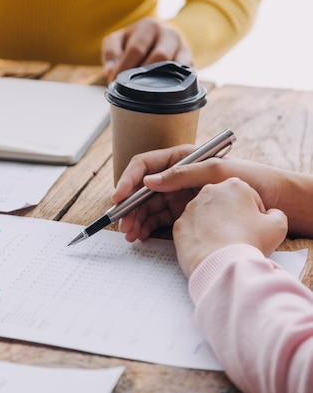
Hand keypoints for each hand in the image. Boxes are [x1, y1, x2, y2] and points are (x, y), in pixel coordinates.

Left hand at [101, 17, 193, 83]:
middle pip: (159, 57)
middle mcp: (169, 33)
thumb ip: (110, 54)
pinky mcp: (190, 60)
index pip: (137, 49)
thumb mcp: (116, 41)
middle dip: (142, 75)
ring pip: (175, 66)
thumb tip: (110, 72)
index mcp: (148, 26)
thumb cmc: (133, 41)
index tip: (115, 81)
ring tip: (143, 92)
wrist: (157, 38)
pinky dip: (174, 84)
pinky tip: (161, 92)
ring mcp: (183, 47)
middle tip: (129, 88)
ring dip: (158, 82)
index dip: (124, 68)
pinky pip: (187, 74)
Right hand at [111, 144, 282, 241]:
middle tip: (121, 223)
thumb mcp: (217, 171)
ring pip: (146, 207)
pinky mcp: (182, 212)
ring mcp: (177, 195)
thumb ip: (182, 174)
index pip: (145, 165)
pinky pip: (157, 219)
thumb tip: (149, 181)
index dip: (128, 179)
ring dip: (135, 219)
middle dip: (129, 206)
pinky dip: (146, 228)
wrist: (275, 200)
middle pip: (141, 189)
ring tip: (129, 235)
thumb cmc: (250, 179)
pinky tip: (139, 236)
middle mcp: (175, 176)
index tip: (119, 196)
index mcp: (181, 158)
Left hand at [173, 178, 286, 277]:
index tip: (255, 228)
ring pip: (206, 215)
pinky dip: (200, 236)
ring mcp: (190, 208)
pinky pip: (192, 228)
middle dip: (232, 216)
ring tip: (224, 244)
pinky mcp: (179, 225)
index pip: (248, 197)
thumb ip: (275, 214)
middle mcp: (208, 191)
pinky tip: (209, 248)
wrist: (222, 264)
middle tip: (239, 236)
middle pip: (225, 203)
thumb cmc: (250, 242)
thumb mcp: (277, 225)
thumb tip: (269, 214)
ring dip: (214, 226)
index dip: (254, 214)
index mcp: (234, 186)